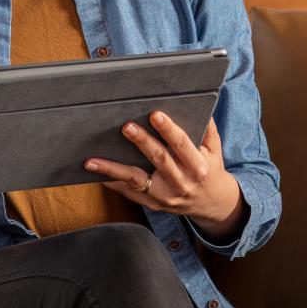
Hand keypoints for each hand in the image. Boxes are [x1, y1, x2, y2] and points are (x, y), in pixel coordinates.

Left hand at [84, 114, 242, 229]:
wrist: (211, 204)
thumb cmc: (210, 170)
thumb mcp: (215, 150)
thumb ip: (208, 129)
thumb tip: (201, 103)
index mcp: (197, 166)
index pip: (181, 144)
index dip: (168, 129)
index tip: (155, 114)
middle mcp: (181, 183)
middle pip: (159, 159)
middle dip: (141, 142)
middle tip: (126, 126)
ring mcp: (165, 196)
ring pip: (136, 180)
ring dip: (113, 169)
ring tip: (92, 161)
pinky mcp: (153, 204)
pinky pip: (130, 193)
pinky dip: (113, 183)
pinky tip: (96, 174)